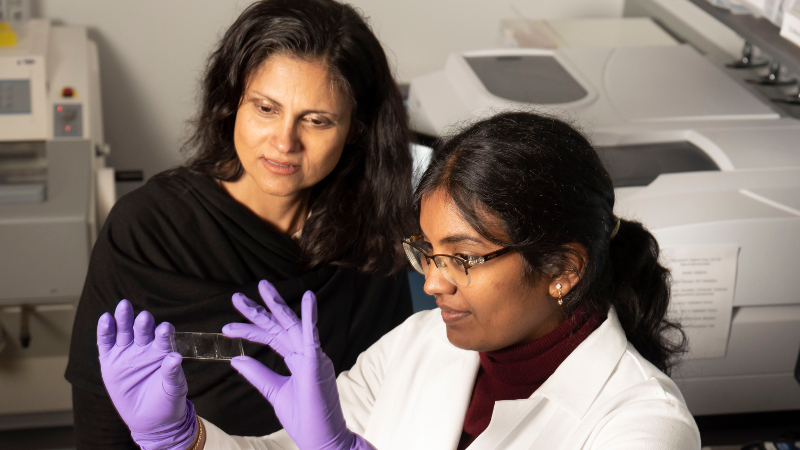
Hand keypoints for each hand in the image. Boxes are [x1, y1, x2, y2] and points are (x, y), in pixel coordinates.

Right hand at [97, 300, 196, 449]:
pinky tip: (105, 319)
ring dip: (123, 319)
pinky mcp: (110, 361)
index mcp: (163, 351)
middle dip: (143, 322)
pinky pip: (106, 343)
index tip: (164, 329)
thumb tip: (176, 357)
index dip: (164, 332)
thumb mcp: (173, 388)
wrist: (151, 420)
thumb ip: (172, 373)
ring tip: (124, 307)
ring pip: (124, 331)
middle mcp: (145, 347)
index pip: (163, 337)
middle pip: (142, 329)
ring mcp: (127, 352)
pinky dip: (105, 331)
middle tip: (144, 316)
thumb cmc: (167, 400)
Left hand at [223, 280, 373, 449]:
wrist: (321, 440)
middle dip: (259, 310)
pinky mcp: (318, 364)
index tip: (226, 328)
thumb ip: (257, 374)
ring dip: (278, 306)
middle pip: (280, 326)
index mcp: (298, 360)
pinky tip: (309, 298)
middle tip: (236, 297)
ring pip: (293, 325)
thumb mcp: (274, 392)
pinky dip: (310, 317)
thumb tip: (237, 359)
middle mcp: (307, 353)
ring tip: (263, 287)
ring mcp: (314, 357)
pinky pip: (313, 337)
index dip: (250, 329)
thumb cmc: (304, 418)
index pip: (272, 337)